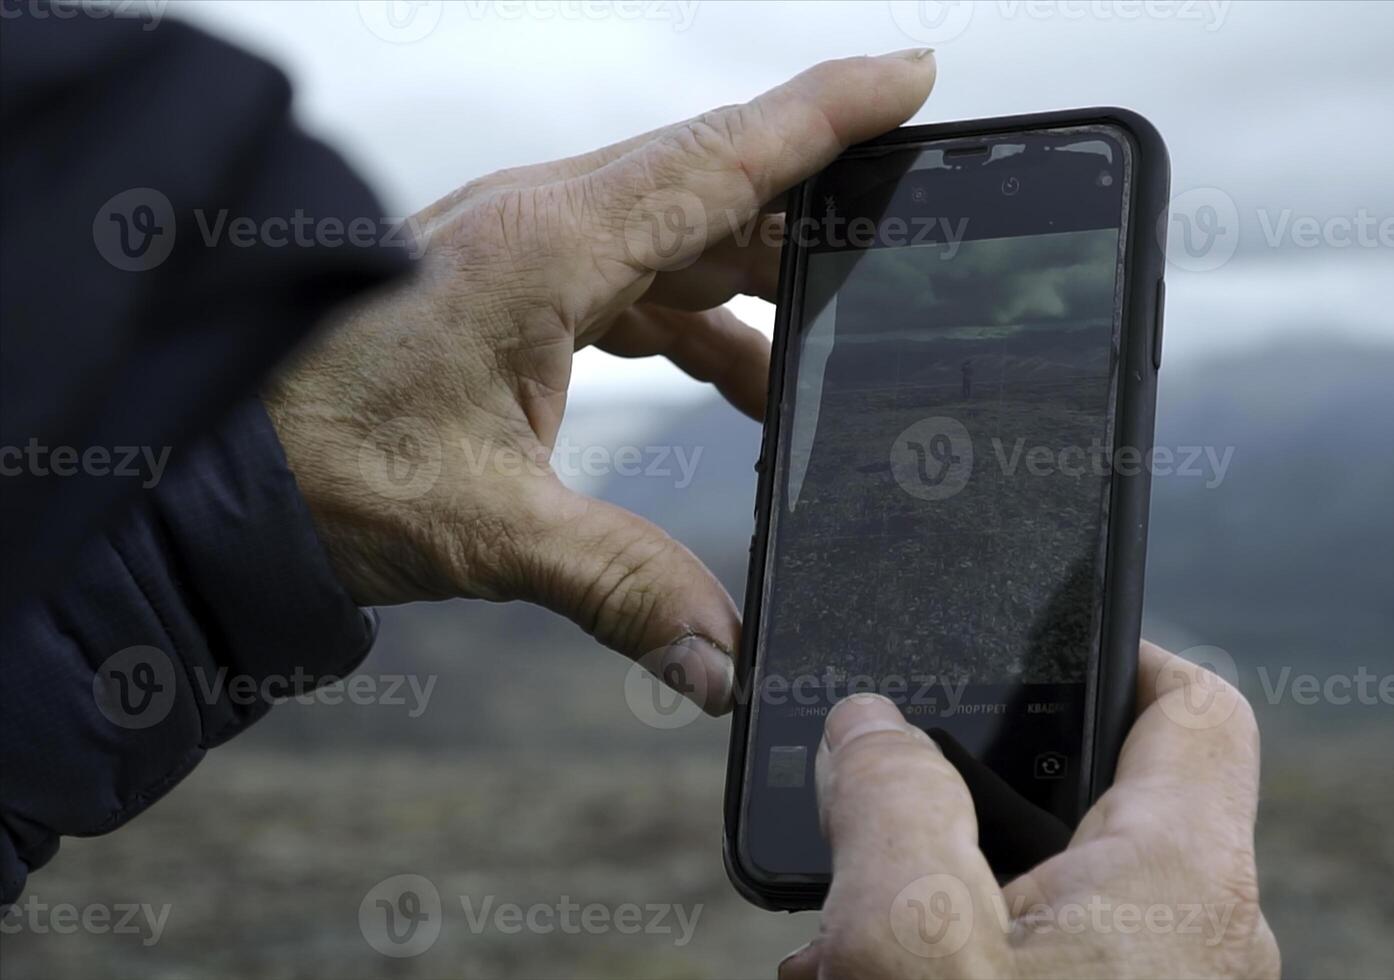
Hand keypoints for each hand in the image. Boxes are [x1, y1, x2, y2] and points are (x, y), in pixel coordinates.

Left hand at [264, 51, 937, 712]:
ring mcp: (529, 253)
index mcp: (548, 246)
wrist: (204, 459)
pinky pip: (640, 284)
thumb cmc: (315, 458)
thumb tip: (722, 661)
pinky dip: (701, 327)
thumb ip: (620, 586)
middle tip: (909, 233)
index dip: (828, 113)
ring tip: (829, 351)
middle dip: (818, 210)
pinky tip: (739, 382)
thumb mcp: (483, 528)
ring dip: (760, 287)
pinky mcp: (515, 290)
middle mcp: (545, 226)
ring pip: (683, 238)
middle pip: (719, 189)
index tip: (912, 76)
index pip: (722, 158)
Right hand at [781, 641, 1279, 978]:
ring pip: (1072, 896)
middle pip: (1107, 802)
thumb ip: (889, 805)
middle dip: (983, 795)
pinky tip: (883, 975)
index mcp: (1185, 876)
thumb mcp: (907, 936)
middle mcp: (1207, 937)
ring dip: (962, 891)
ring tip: (857, 927)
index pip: (1195, 704)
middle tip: (889, 804)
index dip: (1117, 651)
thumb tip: (868, 727)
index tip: (1033, 642)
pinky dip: (980, 954)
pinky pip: (1064, 961)